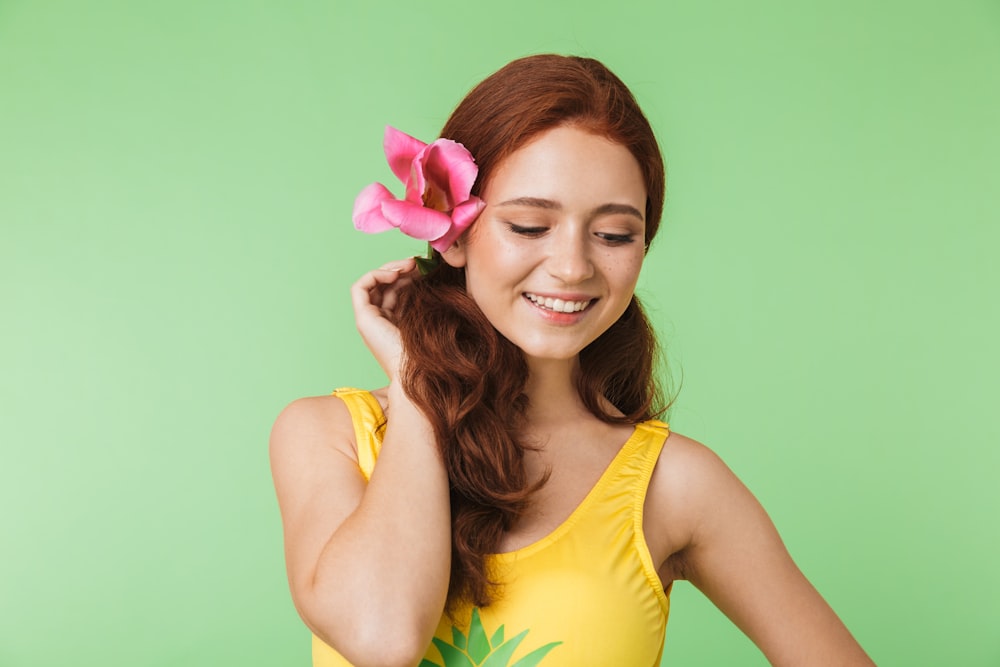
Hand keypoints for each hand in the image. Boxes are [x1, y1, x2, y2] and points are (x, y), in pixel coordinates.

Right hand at [350, 257, 419, 380]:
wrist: (421, 373)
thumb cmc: (431, 351)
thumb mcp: (431, 318)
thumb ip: (427, 299)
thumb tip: (434, 274)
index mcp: (395, 322)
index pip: (396, 290)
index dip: (408, 275)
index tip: (425, 269)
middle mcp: (379, 321)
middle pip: (383, 285)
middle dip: (400, 269)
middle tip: (419, 263)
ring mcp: (369, 320)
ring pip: (372, 283)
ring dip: (390, 269)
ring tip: (410, 265)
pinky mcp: (363, 319)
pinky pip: (360, 287)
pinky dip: (376, 275)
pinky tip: (395, 274)